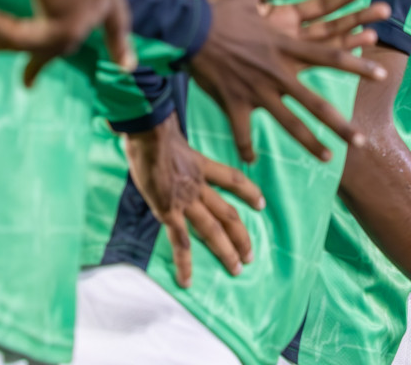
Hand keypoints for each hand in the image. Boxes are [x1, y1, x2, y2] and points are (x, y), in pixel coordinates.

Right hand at [0, 0, 132, 85]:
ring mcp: (86, 19)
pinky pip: (27, 36)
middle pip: (69, 42)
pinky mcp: (66, 26)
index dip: (121, 44)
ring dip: (10, 42)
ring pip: (44, 43)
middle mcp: (101, 6)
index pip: (118, 21)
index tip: (127, 66)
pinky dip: (3, 28)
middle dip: (42, 61)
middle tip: (26, 83)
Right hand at [123, 113, 263, 287]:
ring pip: (212, 230)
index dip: (249, 192)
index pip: (233, 179)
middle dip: (241, 236)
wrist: (149, 132)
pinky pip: (180, 241)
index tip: (260, 204)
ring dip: (226, 251)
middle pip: (228, 214)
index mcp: (201, 166)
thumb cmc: (153, 130)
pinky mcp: (168, 211)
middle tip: (251, 256)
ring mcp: (185, 200)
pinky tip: (188, 279)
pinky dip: (185, 262)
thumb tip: (165, 141)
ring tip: (237, 269)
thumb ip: (174, 148)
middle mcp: (199, 186)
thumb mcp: (172, 138)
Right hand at [190, 0, 390, 163]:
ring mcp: (256, 90)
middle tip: (361, 141)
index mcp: (286, 46)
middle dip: (340, 124)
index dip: (358, 66)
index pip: (331, 57)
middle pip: (316, 103)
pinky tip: (252, 162)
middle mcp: (277, 72)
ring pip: (289, 122)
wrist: (186, 29)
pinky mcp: (233, 102)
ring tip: (329, 158)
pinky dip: (246, 147)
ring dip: (310, 143)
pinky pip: (242, 131)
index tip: (381, 74)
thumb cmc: (219, 9)